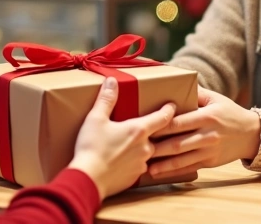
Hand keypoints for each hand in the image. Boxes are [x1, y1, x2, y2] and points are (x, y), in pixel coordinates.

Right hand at [67, 77, 176, 199]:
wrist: (88, 180)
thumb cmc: (92, 148)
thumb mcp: (96, 119)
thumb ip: (106, 99)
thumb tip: (112, 81)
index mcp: (139, 130)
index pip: (162, 118)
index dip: (168, 110)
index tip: (172, 106)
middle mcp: (146, 147)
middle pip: (156, 136)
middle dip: (154, 130)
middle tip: (149, 124)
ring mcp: (142, 164)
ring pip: (147, 152)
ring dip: (143, 146)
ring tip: (132, 143)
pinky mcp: (134, 178)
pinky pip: (139, 166)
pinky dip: (134, 161)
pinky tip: (123, 160)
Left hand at [147, 87, 260, 178]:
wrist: (252, 134)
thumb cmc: (230, 113)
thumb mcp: (216, 98)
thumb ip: (196, 93)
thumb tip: (174, 81)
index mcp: (207, 117)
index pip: (179, 122)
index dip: (161, 125)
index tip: (144, 125)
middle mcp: (208, 135)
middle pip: (178, 142)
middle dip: (157, 146)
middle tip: (137, 147)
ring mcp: (209, 151)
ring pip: (182, 159)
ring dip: (162, 163)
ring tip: (144, 165)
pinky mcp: (209, 162)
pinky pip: (188, 168)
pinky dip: (172, 171)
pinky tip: (159, 173)